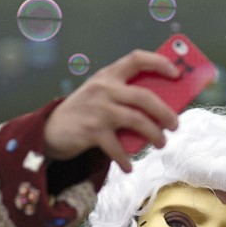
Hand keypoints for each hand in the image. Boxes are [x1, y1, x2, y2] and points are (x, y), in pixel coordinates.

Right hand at [43, 50, 180, 171]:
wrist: (48, 130)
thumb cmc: (83, 113)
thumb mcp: (100, 96)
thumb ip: (123, 97)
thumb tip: (160, 111)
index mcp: (108, 75)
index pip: (137, 59)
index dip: (159, 63)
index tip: (177, 73)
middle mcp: (104, 88)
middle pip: (145, 97)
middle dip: (165, 112)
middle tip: (175, 125)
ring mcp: (98, 109)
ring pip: (137, 121)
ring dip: (154, 135)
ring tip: (161, 143)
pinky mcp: (91, 131)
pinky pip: (118, 148)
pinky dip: (126, 160)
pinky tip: (129, 167)